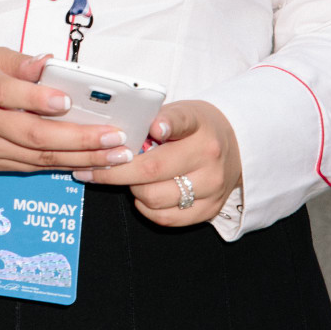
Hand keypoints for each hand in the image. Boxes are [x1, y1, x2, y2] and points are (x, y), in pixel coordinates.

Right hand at [0, 47, 135, 172]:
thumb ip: (17, 61)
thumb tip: (48, 63)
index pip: (5, 93)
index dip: (36, 98)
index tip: (65, 100)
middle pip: (31, 135)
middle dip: (78, 138)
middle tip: (113, 135)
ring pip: (38, 157)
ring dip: (81, 157)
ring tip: (115, 153)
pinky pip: (33, 167)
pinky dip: (64, 165)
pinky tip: (91, 161)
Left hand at [76, 100, 241, 226]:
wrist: (235, 147)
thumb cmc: (196, 127)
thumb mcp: (181, 111)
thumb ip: (154, 118)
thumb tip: (123, 130)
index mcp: (199, 127)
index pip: (179, 122)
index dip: (164, 125)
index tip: (152, 127)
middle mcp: (208, 159)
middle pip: (151, 170)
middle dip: (114, 170)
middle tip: (94, 167)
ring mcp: (212, 188)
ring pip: (155, 198)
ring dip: (130, 189)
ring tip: (123, 178)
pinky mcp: (209, 210)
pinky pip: (167, 218)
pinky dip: (146, 208)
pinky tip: (139, 194)